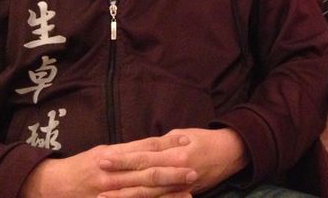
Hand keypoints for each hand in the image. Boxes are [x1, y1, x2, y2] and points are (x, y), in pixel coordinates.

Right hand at [20, 133, 196, 197]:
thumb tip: (154, 144)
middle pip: (147, 171)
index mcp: (113, 155)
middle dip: (172, 171)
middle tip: (193, 169)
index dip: (166, 143)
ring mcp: (111, 192)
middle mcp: (112, 174)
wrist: (54, 186)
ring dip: (167, 191)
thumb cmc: (82, 166)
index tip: (185, 140)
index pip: (145, 147)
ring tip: (188, 188)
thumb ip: (128, 150)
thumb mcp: (104, 150)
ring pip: (143, 192)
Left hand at [98, 128, 248, 194]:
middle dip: (119, 179)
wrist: (230, 153)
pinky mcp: (183, 194)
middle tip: (97, 180)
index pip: (143, 156)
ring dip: (126, 196)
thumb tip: (141, 147)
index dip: (122, 159)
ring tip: (105, 197)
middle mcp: (177, 171)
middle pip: (142, 178)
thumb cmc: (205, 140)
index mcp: (175, 153)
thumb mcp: (183, 135)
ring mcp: (180, 185)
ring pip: (149, 194)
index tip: (103, 158)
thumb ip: (162, 143)